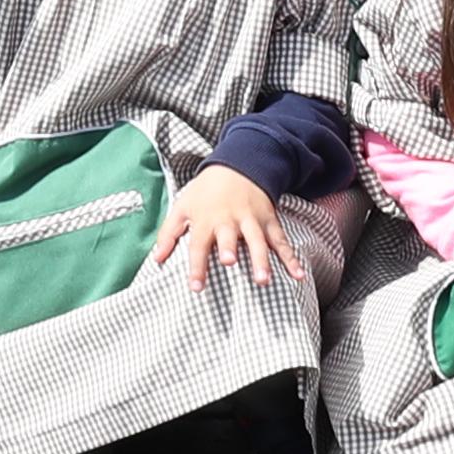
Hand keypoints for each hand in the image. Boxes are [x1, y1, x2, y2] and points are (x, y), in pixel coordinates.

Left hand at [147, 164, 298, 289]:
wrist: (238, 165)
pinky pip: (281, 241)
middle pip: (229, 237)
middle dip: (230, 249)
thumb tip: (156, 260)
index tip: (196, 287)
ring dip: (261, 259)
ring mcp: (252, 220)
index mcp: (206, 220)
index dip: (197, 266)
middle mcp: (229, 220)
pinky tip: (297, 275)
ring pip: (257, 240)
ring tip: (263, 279)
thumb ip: (168, 234)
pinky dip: (291, 258)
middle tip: (230, 262)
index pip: (198, 245)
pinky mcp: (269, 221)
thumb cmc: (206, 192)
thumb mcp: (182, 207)